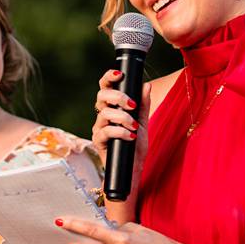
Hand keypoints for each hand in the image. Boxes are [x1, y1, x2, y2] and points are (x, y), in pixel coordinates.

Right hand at [90, 68, 148, 209]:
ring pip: (104, 113)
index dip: (109, 77)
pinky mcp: (98, 141)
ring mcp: (99, 128)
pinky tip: (131, 136)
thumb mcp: (143, 122)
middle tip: (132, 105)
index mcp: (112, 107)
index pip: (105, 87)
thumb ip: (143, 104)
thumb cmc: (135, 146)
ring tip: (134, 126)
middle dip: (117, 97)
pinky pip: (105, 131)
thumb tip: (146, 85)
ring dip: (122, 117)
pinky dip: (120, 132)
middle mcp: (103, 115)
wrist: (132, 169)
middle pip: (101, 96)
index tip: (119, 74)